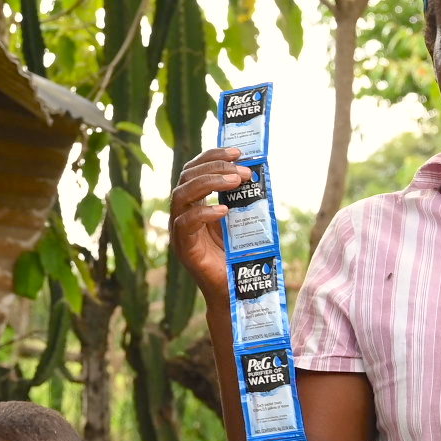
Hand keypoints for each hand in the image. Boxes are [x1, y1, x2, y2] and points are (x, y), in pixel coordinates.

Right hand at [168, 147, 251, 308]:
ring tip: (236, 181)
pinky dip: (204, 213)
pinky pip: (186, 224)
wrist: (236, 290)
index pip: (195, 169)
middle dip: (215, 166)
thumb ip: (245, 198)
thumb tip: (260, 172)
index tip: (238, 151)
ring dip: (209, 182)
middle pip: (186, 177)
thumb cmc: (240, 254)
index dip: (212, 155)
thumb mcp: (244, 218)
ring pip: (181, 195)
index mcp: (195, 203)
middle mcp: (183, 213)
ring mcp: (180, 231)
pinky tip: (224, 210)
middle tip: (243, 170)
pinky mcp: (184, 249)